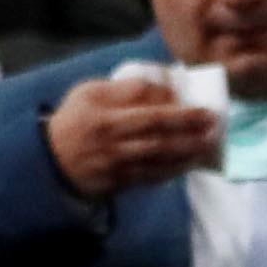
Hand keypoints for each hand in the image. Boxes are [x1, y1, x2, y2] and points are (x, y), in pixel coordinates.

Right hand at [42, 66, 220, 198]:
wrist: (53, 158)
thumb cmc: (77, 118)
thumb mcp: (89, 93)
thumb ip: (123, 89)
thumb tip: (161, 86)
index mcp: (103, 114)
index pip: (145, 109)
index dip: (174, 108)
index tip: (199, 105)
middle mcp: (111, 139)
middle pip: (156, 133)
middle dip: (188, 127)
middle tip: (213, 122)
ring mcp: (116, 162)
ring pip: (158, 156)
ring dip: (187, 150)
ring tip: (210, 142)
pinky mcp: (121, 181)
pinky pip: (153, 176)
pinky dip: (175, 169)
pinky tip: (192, 162)